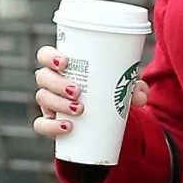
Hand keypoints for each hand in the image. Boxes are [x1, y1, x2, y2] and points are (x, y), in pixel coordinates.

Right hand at [31, 46, 149, 138]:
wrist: (106, 120)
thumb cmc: (110, 92)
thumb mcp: (123, 87)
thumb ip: (134, 87)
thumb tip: (141, 95)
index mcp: (64, 67)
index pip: (45, 55)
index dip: (49, 56)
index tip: (65, 62)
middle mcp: (52, 82)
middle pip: (42, 76)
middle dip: (57, 83)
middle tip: (78, 91)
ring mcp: (49, 103)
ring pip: (42, 98)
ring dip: (58, 103)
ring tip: (79, 109)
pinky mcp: (51, 122)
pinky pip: (41, 125)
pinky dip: (52, 126)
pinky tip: (67, 127)